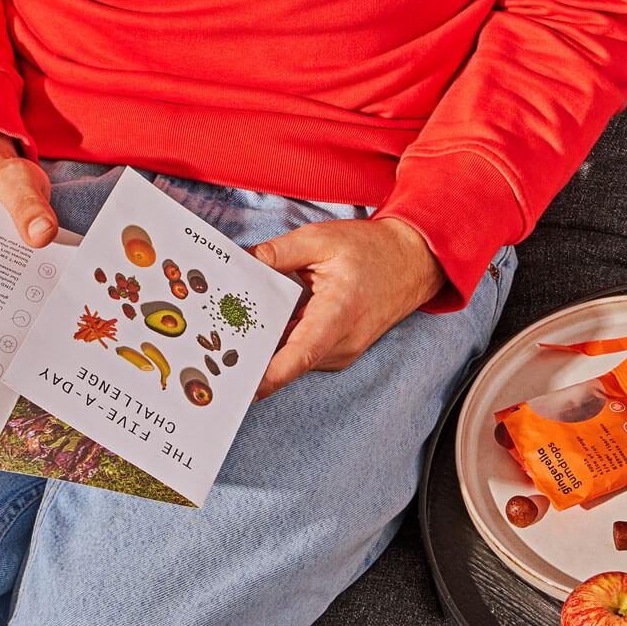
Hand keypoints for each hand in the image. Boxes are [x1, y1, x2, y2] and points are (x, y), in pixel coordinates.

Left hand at [250, 216, 445, 398]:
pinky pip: (303, 354)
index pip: (301, 354)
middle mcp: (342, 342)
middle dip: (254, 356)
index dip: (270, 374)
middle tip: (215, 348)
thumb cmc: (371, 251)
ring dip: (268, 347)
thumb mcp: (320, 239)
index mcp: (339, 314)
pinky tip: (263, 327)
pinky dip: (283, 343)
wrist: (412, 262)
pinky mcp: (339, 352)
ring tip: (233, 332)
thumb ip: (278, 253)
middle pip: (289, 360)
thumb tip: (241, 263)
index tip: (243, 386)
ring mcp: (342, 351)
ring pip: (294, 359)